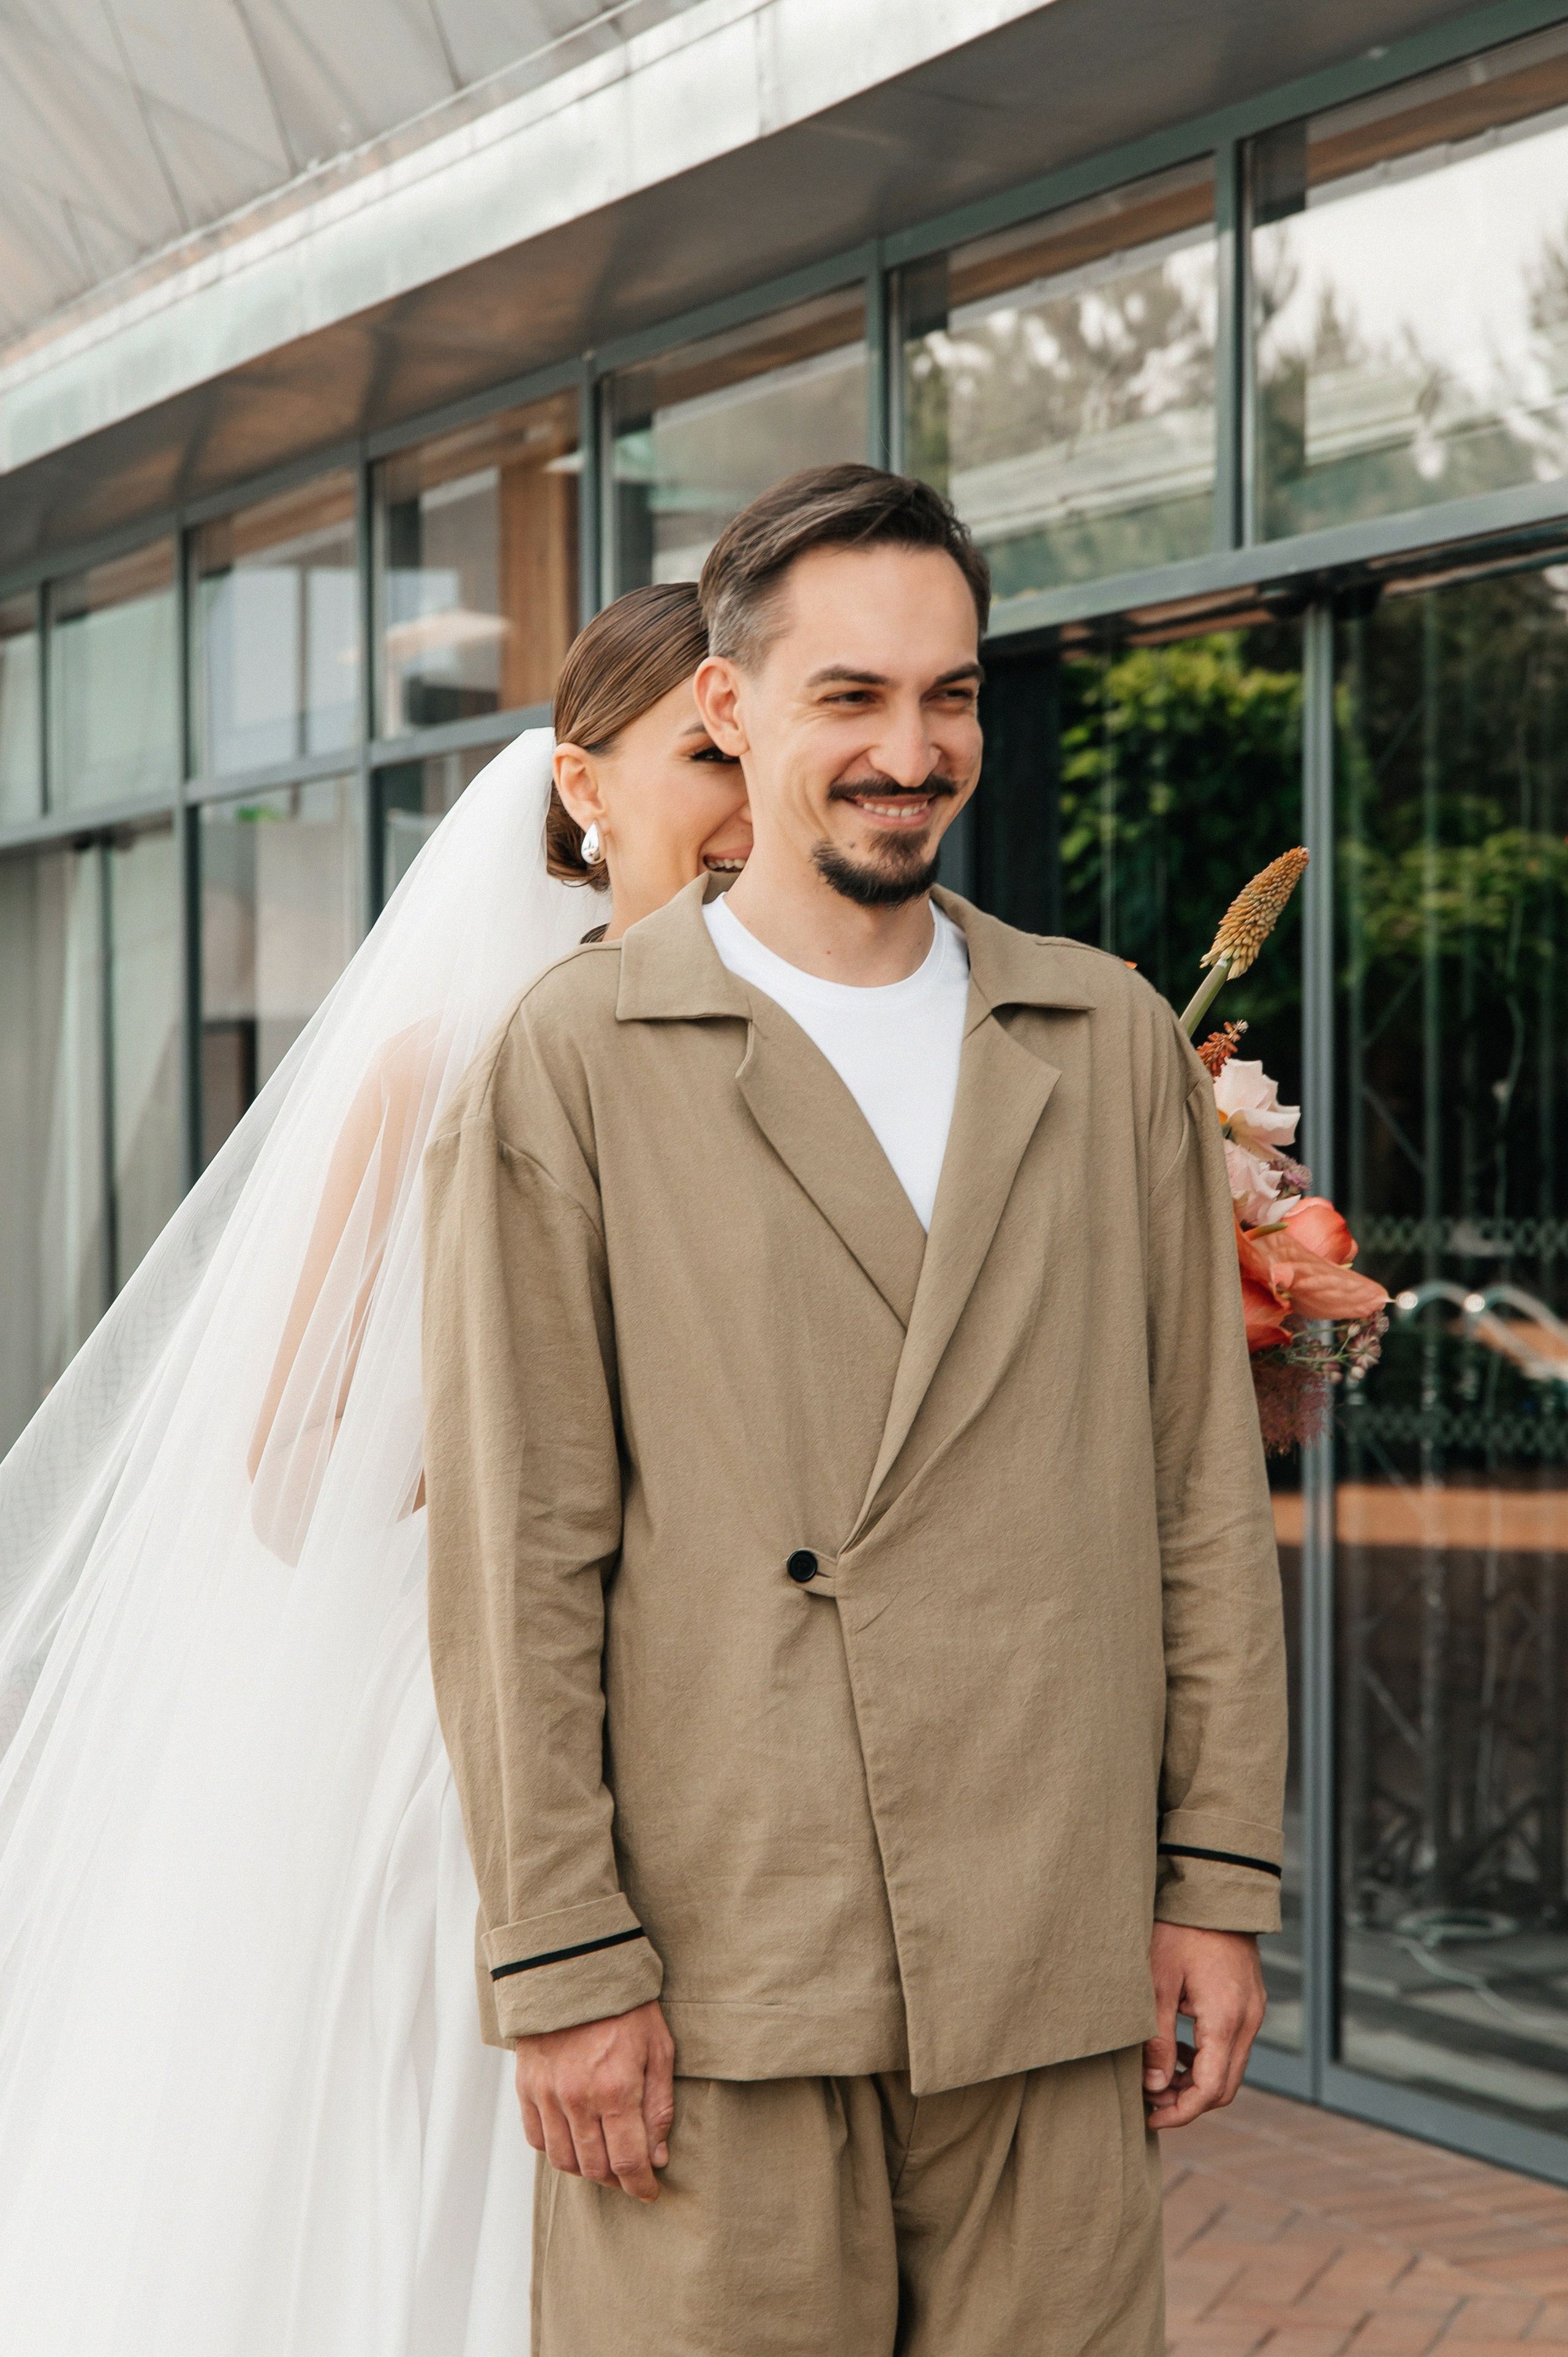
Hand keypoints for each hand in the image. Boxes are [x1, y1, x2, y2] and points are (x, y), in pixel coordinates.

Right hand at [515, 1998, 674, 2201]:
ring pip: (564, 2160)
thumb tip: (658, 2155)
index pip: (628, 2162)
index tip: (649, 2191)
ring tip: (603, 2158)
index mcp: (616, 2089)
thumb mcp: (659, 2049)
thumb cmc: (625, 2007)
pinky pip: (537, 2139)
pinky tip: (574, 2139)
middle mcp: (578, 2099)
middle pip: (595, 2168)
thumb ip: (659, 2106)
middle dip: (617, 2179)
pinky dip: (556, 2149)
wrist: (575, 1969)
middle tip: (630, 2173)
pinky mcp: (527, 2087)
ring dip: (587, 2169)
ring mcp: (548, 2095)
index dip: (640, 2186)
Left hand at [1143, 1923, 1264, 2129]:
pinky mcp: (1249, 2002)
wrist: (1213, 1890)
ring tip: (1158, 2077)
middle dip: (1187, 2102)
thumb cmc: (1179, 1929)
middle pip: (1224, 2087)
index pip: (1210, 2090)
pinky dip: (1207, 2058)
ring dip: (1197, 2081)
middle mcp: (1248, 2021)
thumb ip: (1157, 2038)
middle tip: (1149, 2100)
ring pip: (1230, 2068)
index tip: (1149, 2116)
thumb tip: (1155, 2086)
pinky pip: (1232, 2045)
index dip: (1179, 2112)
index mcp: (1226, 2020)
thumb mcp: (1157, 1982)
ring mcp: (1253, 2011)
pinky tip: (1179, 2050)